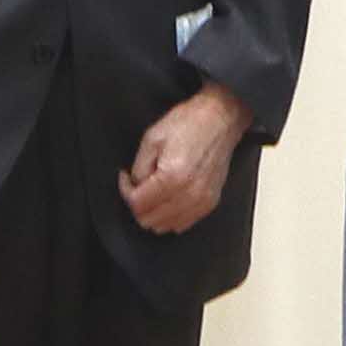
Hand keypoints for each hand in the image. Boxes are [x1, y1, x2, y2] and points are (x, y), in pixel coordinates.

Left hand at [122, 85, 251, 234]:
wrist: (220, 119)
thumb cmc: (189, 124)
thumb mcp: (152, 139)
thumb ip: (139, 169)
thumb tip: (135, 186)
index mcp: (172, 178)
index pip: (137, 204)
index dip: (126, 191)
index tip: (126, 178)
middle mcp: (189, 194)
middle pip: (149, 220)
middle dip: (138, 204)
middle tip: (138, 184)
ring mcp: (202, 201)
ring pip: (165, 226)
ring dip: (154, 212)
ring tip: (154, 190)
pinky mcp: (210, 202)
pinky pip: (183, 224)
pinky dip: (170, 216)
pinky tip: (168, 197)